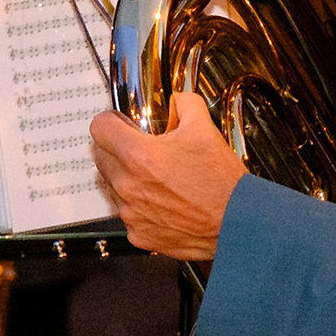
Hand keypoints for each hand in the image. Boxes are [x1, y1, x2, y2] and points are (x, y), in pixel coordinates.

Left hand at [89, 91, 245, 260]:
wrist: (236, 224)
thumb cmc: (222, 184)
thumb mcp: (205, 129)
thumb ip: (185, 104)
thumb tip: (177, 100)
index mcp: (139, 157)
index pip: (99, 128)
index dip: (111, 121)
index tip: (118, 124)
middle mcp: (129, 186)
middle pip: (101, 156)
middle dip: (117, 148)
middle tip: (142, 149)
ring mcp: (131, 213)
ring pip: (113, 186)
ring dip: (127, 178)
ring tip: (158, 177)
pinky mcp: (139, 234)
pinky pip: (128, 213)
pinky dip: (139, 206)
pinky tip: (163, 201)